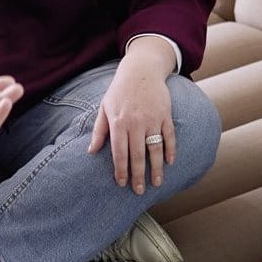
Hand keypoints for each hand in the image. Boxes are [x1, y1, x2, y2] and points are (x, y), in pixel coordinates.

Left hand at [87, 52, 176, 194]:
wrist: (141, 70)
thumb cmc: (119, 91)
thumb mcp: (104, 107)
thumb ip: (99, 131)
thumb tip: (90, 152)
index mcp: (118, 122)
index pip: (119, 152)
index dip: (120, 170)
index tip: (122, 184)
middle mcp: (135, 123)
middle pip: (137, 155)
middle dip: (138, 175)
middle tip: (139, 191)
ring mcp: (152, 119)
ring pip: (155, 148)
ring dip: (157, 168)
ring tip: (157, 183)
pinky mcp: (165, 115)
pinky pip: (169, 136)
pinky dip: (170, 150)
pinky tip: (169, 162)